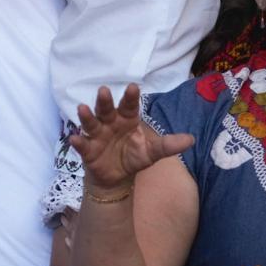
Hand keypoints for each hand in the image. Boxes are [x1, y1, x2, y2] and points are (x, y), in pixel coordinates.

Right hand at [69, 84, 193, 191]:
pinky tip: (74, 138)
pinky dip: (78, 141)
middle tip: (104, 90)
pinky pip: (82, 144)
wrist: (117, 178)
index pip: (129, 105)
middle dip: (105, 100)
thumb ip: (169, 145)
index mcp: (127, 119)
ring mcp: (97, 135)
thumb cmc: (134, 157)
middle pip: (106, 109)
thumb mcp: (153, 152)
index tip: (133, 86)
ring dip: (87, 116)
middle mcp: (110, 123)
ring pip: (91, 123)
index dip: (130, 97)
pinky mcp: (88, 150)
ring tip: (82, 108)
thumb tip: (191, 139)